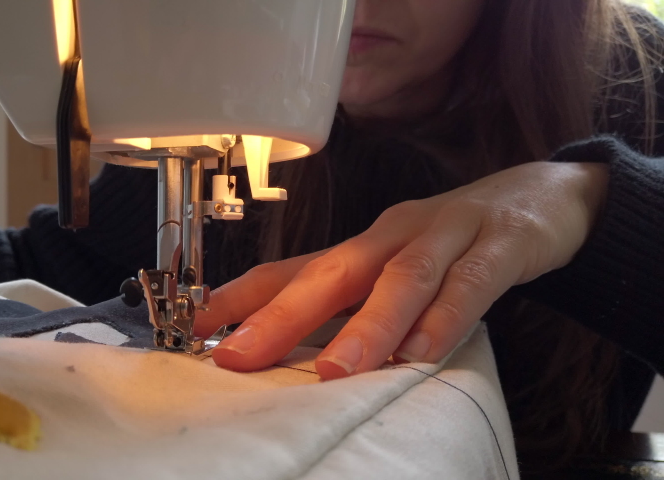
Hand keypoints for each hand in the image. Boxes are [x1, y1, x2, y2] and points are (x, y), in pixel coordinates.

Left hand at [195, 161, 608, 379]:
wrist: (544, 195)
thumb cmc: (455, 242)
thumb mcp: (398, 270)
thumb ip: (360, 309)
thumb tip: (308, 359)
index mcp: (364, 247)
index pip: (294, 268)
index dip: (243, 296)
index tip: (197, 326)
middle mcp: (394, 235)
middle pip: (333, 272)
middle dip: (282, 314)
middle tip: (239, 353)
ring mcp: (447, 234)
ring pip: (402, 278)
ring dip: (367, 325)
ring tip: (335, 371)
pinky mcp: (502, 244)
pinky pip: (471, 282)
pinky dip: (446, 315)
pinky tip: (424, 350)